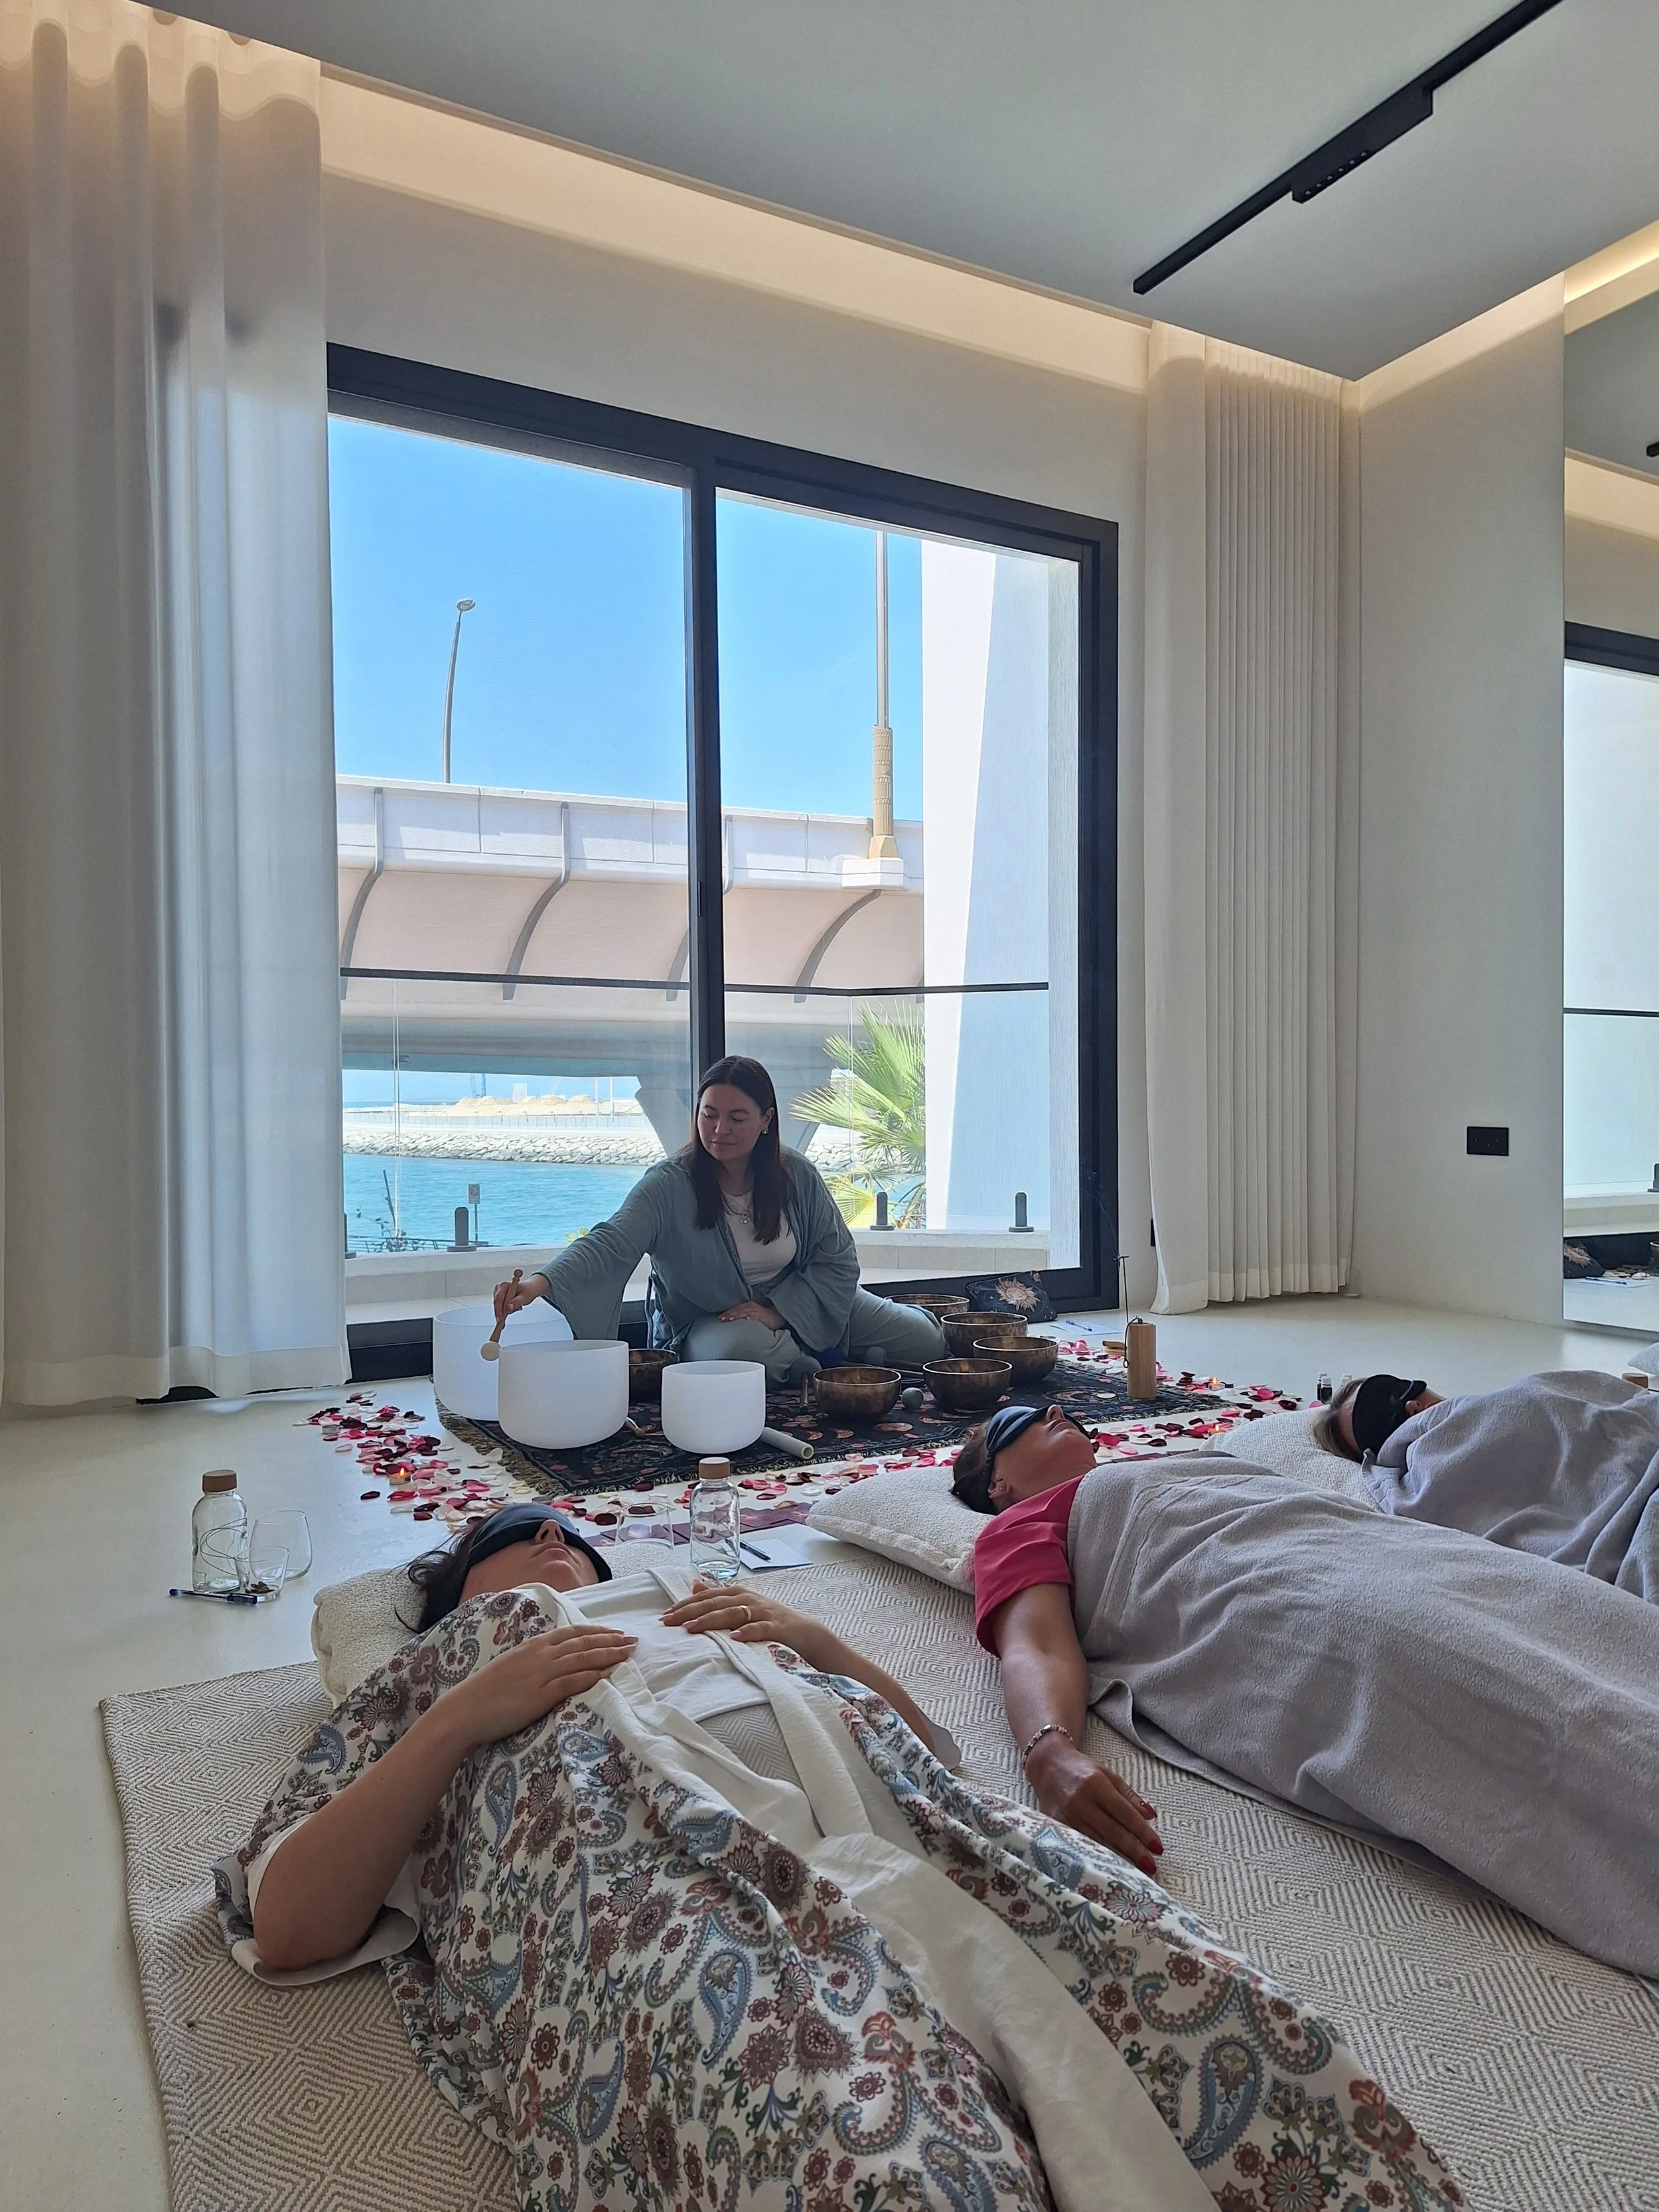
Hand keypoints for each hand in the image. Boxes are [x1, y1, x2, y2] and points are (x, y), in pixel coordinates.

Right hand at [444, 1624, 635, 1747]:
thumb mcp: (512, 1665)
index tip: (615, 1632)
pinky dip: (592, 1676)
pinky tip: (608, 1675)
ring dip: (608, 1655)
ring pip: (582, 1659)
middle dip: (610, 1640)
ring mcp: (541, 1674)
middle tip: (633, 1640)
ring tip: (628, 1654)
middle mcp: (540, 1655)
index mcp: (533, 1646)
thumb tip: (552, 1658)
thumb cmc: (486, 1691)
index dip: (596, 1631)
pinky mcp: (540, 1695)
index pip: (571, 1632)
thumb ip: (533, 1659)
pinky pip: (572, 1682)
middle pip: (582, 1643)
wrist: (465, 1709)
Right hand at [494, 1271, 547, 1326]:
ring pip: (498, 1306)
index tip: (500, 1319)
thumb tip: (509, 1307)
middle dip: (500, 1313)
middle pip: (497, 1303)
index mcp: (505, 1285)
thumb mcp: (525, 1297)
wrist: (530, 1289)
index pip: (499, 1298)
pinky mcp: (499, 1299)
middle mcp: (500, 1288)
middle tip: (502, 1324)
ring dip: (502, 1313)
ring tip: (506, 1320)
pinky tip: (505, 1318)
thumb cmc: (528, 1291)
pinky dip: (503, 1313)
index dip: (499, 1309)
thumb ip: (517, 1302)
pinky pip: (499, 1307)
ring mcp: (498, 1293)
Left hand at [660, 1580, 834, 1669]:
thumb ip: (719, 1597)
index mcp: (738, 1594)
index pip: (706, 1597)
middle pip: (715, 1603)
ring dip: (710, 1620)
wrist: (806, 1634)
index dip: (685, 1604)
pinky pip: (760, 1629)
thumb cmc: (770, 1621)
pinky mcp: (777, 1628)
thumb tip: (693, 1585)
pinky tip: (734, 1638)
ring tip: (691, 1628)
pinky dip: (747, 1632)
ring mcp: (763, 1613)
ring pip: (732, 1614)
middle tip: (668, 1621)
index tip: (664, 1614)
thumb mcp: (743, 1606)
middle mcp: (748, 1600)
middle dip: (689, 1611)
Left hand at [717, 1300, 783, 1326]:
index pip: (735, 1308)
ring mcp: (757, 1311)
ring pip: (745, 1312)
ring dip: (737, 1315)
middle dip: (729, 1314)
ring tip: (729, 1319)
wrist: (776, 1316)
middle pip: (738, 1310)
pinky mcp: (762, 1316)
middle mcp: (751, 1306)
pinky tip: (746, 1319)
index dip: (727, 1312)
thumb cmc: (762, 1316)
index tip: (719, 1317)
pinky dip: (751, 1317)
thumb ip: (742, 1315)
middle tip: (721, 1319)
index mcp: (748, 1305)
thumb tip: (730, 1319)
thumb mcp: (750, 1313)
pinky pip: (755, 1316)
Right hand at [1025, 1736, 1163, 1874]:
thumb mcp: (1108, 1774)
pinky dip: (1097, 1856)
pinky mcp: (1055, 1826)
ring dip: (1118, 1858)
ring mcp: (1066, 1816)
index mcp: (1095, 1784)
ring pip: (1096, 1842)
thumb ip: (1129, 1796)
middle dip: (1134, 1850)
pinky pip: (1081, 1845)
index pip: (1124, 1813)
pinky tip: (1110, 1866)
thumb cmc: (1082, 1770)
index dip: (1143, 1832)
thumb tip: (1150, 1816)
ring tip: (1137, 1871)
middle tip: (1151, 1866)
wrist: (1047, 1766)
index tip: (1158, 1848)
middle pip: (1112, 1831)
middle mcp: (1080, 1801)